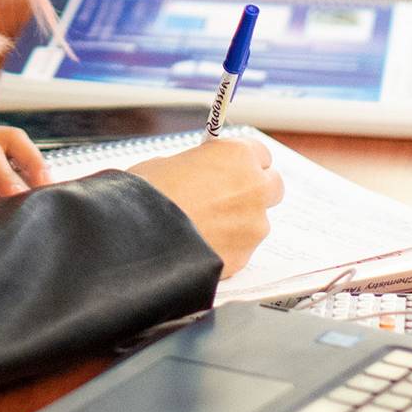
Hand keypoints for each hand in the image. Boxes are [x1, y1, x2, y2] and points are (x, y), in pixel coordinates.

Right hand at [127, 136, 284, 274]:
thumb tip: (197, 173)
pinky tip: (199, 246)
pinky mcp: (244, 258)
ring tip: (202, 227)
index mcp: (237, 156)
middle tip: (226, 196)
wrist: (139, 238)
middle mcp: (254, 188)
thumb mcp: (167, 163)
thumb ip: (196, 166)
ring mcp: (254, 226)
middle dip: (254, 190)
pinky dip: (227, 248)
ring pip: (257, 222)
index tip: (230, 168)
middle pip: (272, 186)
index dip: (242, 162)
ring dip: (239, 222)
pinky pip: (241, 249)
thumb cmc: (146, 194)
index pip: (260, 153)